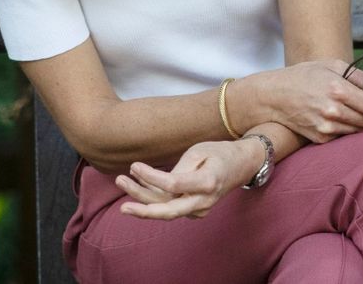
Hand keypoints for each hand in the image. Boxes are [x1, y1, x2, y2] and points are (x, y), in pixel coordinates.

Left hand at [115, 139, 263, 219]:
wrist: (241, 166)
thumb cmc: (219, 154)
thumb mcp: (200, 151)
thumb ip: (181, 168)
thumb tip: (159, 183)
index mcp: (208, 183)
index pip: (173, 186)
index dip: (151, 178)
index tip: (134, 166)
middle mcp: (203, 202)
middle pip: (168, 211)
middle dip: (143, 208)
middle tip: (121, 201)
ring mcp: (198, 209)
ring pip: (165, 209)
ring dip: (141, 199)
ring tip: (121, 181)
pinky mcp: (192, 209)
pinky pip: (169, 206)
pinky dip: (151, 197)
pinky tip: (135, 184)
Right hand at [245, 60, 362, 142]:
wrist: (273, 96)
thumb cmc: (303, 76)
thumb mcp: (331, 65)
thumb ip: (360, 78)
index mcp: (337, 90)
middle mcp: (333, 111)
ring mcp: (326, 127)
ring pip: (358, 131)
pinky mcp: (320, 139)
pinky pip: (344, 136)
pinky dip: (350, 129)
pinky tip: (347, 119)